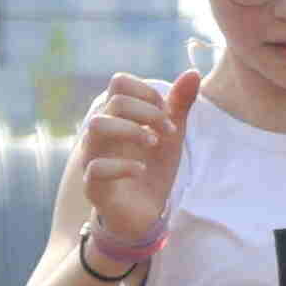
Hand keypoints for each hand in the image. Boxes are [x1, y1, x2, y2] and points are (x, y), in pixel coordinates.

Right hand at [76, 70, 203, 250]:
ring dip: (132, 131)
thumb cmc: (153, 168)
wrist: (143, 213)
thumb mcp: (171, 135)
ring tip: (153, 144)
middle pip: (114, 101)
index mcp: (116, 116)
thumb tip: (193, 72)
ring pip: (96, 126)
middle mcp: (99, 133)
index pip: (119, 83)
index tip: (166, 114)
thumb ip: (179, 105)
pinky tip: (141, 170)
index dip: (147, 92)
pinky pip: (96, 168)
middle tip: (168, 131)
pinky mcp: (92, 185)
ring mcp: (92, 157)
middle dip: (148, 112)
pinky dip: (123, 166)